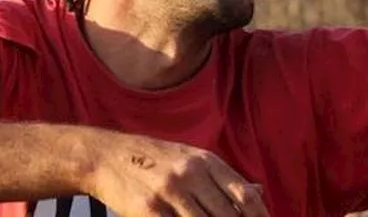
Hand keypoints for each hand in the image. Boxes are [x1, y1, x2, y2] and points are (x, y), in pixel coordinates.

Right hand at [87, 132, 267, 216]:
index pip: (243, 193)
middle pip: (227, 213)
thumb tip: (258, 191)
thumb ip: (224, 178)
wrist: (109, 156)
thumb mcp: (194, 159)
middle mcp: (191, 174)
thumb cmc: (157, 159)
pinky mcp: (148, 210)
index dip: (259, 214)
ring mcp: (170, 192)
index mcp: (207, 161)